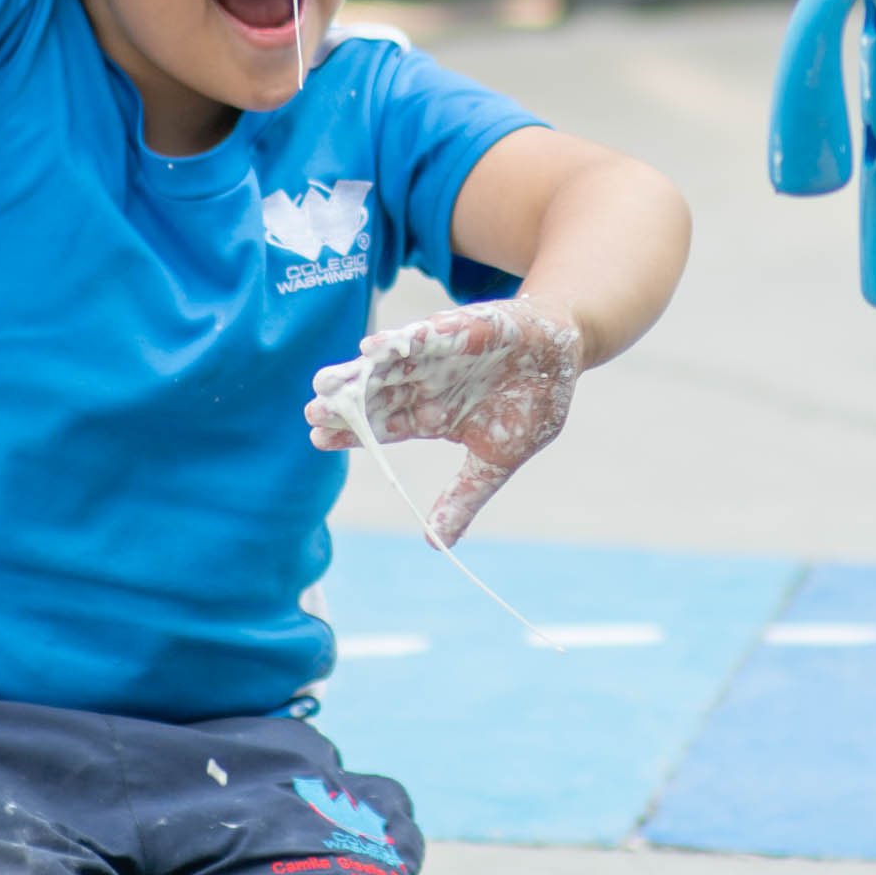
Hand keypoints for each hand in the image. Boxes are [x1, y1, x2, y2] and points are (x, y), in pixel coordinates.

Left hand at [305, 296, 582, 544]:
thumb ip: (465, 496)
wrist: (563, 355)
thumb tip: (436, 545)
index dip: (351, 433)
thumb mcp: (498, 459)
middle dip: (345, 404)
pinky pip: (430, 334)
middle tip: (311, 412)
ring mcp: (440, 356)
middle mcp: (427, 385)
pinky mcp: (463, 329)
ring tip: (328, 380)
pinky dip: (403, 341)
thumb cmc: (530, 405)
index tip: (317, 440)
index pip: (382, 428)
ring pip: (391, 365)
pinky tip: (372, 349)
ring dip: (360, 372)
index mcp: (432, 417)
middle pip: (378, 396)